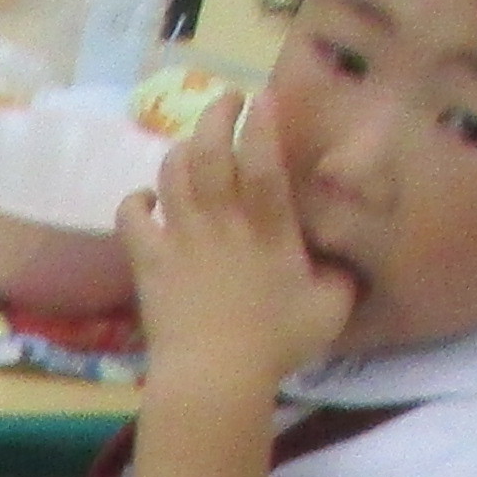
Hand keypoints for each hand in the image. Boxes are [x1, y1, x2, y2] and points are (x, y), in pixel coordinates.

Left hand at [121, 92, 353, 406]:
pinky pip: (131, 216)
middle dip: (215, 114)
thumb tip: (345, 256)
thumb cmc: (276, 345)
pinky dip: (137, 200)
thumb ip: (341, 273)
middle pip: (207, 150)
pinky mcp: (148, 263)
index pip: (262, 159)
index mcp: (268, 227)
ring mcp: (180, 239)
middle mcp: (221, 222)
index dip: (262, 122)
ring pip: (170, 172)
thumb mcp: (331, 307)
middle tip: (228, 102)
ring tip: (192, 147)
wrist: (212, 380)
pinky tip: (148, 200)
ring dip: (180, 149)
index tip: (264, 96)